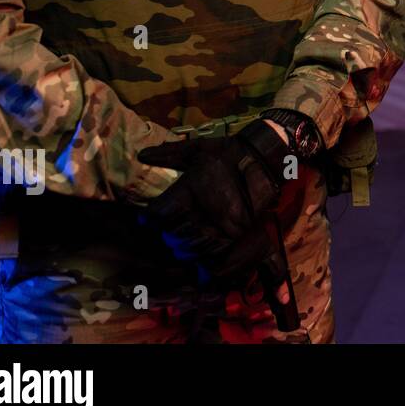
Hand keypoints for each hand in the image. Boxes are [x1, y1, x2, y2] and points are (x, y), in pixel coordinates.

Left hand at [137, 119, 287, 281]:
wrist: (263, 158)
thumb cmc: (227, 153)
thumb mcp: (196, 149)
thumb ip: (168, 154)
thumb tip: (141, 155)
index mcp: (190, 188)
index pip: (159, 213)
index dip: (150, 219)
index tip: (147, 221)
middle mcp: (203, 209)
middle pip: (173, 234)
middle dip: (166, 236)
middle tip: (164, 235)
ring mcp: (221, 223)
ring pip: (192, 247)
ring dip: (184, 248)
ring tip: (180, 246)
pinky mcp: (237, 232)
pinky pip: (215, 253)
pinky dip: (204, 256)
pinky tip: (199, 254)